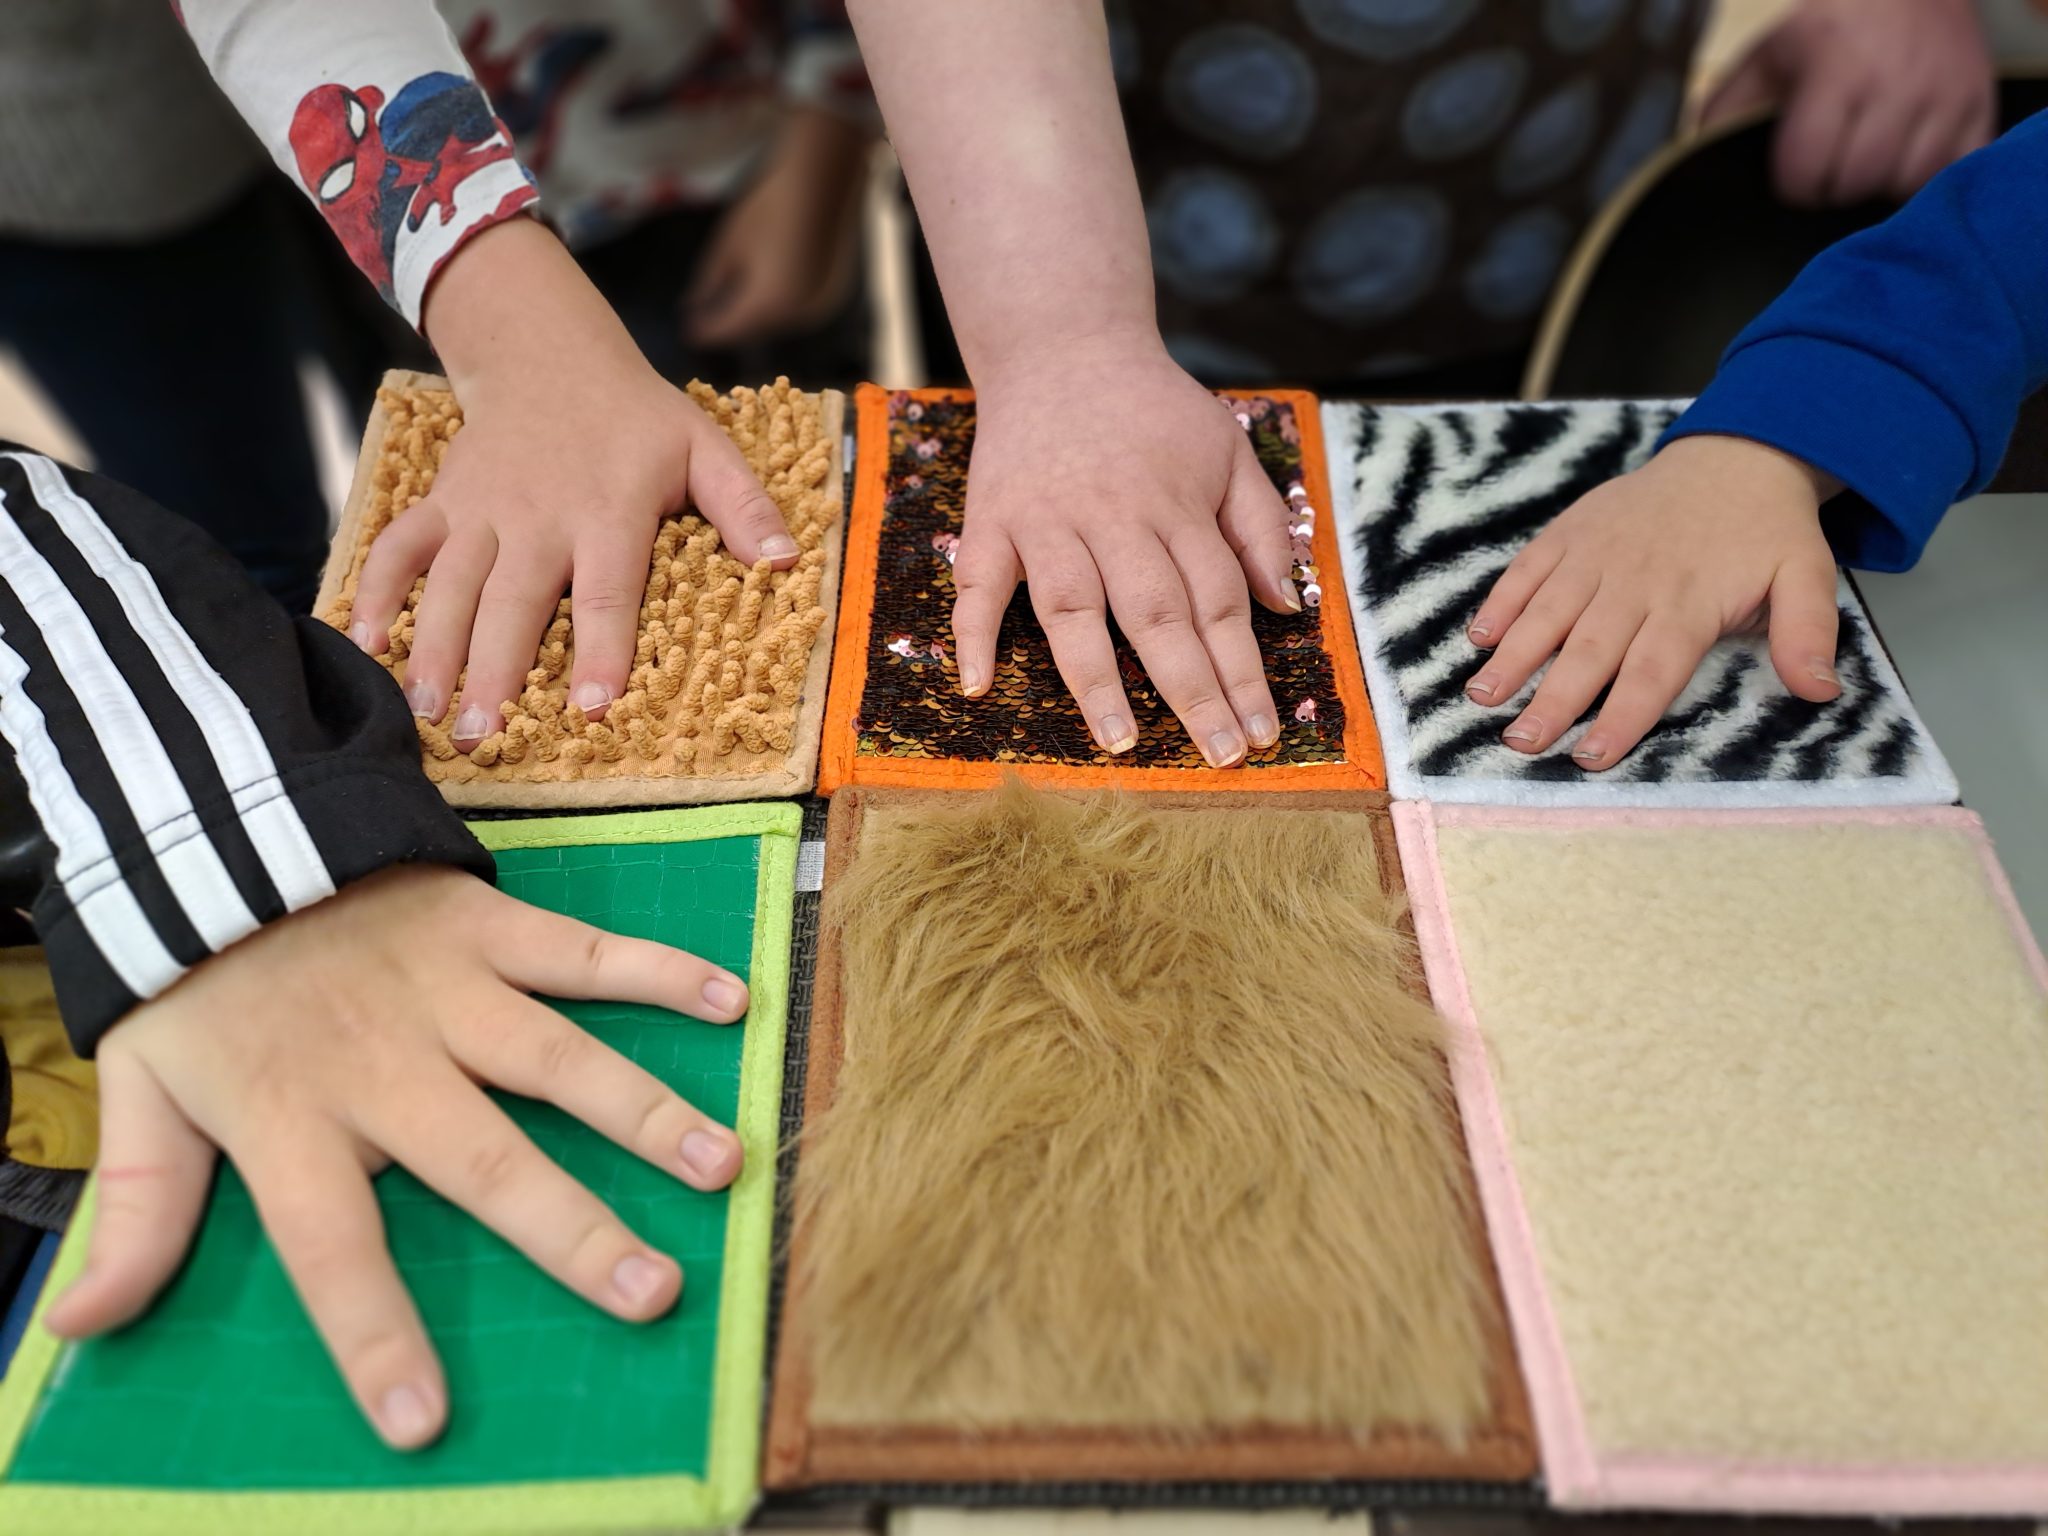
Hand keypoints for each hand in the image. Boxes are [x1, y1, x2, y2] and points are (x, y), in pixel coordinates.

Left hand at [43, 866, 751, 1449]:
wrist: (219, 831)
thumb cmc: (196, 983)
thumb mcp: (143, 1094)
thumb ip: (140, 1210)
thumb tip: (84, 1328)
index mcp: (292, 1121)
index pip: (334, 1250)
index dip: (375, 1335)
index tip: (423, 1421)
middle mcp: (383, 1065)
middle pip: (485, 1162)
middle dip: (572, 1231)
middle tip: (652, 1292)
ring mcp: (447, 991)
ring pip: (557, 1059)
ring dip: (643, 1112)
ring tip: (719, 1163)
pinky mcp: (486, 924)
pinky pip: (584, 952)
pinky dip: (659, 974)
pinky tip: (733, 1002)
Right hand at [347, 217, 797, 749]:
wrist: (549, 353)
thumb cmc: (635, 417)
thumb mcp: (704, 446)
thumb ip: (744, 506)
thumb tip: (788, 562)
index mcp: (608, 512)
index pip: (607, 593)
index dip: (602, 654)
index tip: (594, 711)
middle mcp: (538, 516)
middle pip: (514, 603)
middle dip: (495, 672)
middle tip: (482, 738)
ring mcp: (481, 511)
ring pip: (449, 586)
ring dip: (431, 650)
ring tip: (425, 713)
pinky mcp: (441, 503)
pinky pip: (399, 549)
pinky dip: (373, 593)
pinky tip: (359, 644)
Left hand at [686, 106, 871, 347]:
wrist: (823, 180)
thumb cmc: (772, 206)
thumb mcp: (730, 243)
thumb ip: (709, 281)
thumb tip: (693, 306)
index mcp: (769, 304)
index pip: (728, 330)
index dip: (705, 331)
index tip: (689, 330)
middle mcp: (798, 314)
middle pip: (756, 329)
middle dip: (734, 323)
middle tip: (710, 315)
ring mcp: (820, 305)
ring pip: (780, 321)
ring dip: (758, 315)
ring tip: (737, 299)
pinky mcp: (834, 293)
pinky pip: (801, 308)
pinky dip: (782, 303)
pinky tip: (770, 286)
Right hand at [956, 335, 1297, 764]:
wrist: (1063, 345)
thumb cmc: (1153, 410)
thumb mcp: (1227, 449)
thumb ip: (1260, 526)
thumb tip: (1285, 607)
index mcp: (1178, 504)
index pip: (1219, 602)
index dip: (1243, 672)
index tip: (1261, 733)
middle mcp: (1115, 516)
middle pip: (1158, 615)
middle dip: (1192, 691)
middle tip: (1217, 755)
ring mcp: (1048, 521)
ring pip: (1074, 608)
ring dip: (1096, 679)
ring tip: (1119, 743)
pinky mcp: (992, 519)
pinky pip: (979, 583)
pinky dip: (973, 633)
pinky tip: (977, 685)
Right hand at [1463, 434, 1842, 770]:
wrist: (1734, 455)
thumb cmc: (1766, 529)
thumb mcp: (1808, 575)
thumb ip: (1808, 634)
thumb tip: (1821, 693)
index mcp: (1690, 601)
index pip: (1651, 669)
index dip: (1621, 715)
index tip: (1590, 756)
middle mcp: (1636, 580)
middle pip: (1590, 648)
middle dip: (1553, 698)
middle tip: (1520, 741)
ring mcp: (1597, 553)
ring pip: (1549, 611)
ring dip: (1514, 655)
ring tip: (1484, 697)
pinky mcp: (1571, 531)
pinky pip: (1529, 567)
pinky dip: (1502, 600)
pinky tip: (1479, 637)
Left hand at [1701, 0, 1994, 204]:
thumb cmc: (1826, 26)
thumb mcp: (1767, 58)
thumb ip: (1727, 112)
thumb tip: (1694, 168)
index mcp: (1834, 74)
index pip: (1805, 173)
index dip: (1793, 184)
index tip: (1796, 174)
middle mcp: (1894, 85)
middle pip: (1855, 185)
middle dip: (1835, 186)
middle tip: (1833, 167)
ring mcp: (1945, 95)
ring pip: (1907, 185)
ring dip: (1883, 185)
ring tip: (1872, 160)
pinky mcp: (1981, 104)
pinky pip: (1955, 171)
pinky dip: (1930, 177)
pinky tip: (1910, 160)